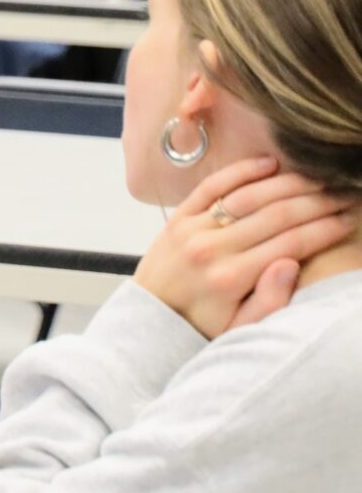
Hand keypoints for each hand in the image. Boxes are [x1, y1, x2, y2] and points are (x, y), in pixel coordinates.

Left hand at [135, 156, 353, 338]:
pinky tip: (272, 163)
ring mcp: (192, 229)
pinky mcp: (178, 216)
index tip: (350, 220)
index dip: (327, 228)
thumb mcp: (241, 328)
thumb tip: (291, 263)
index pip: (292, 243)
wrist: (150, 316)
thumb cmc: (203, 324)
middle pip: (277, 215)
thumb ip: (270, 302)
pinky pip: (212, 185)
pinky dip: (242, 171)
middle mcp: (211, 250)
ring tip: (319, 179)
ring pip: (249, 196)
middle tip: (344, 195)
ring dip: (290, 183)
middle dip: (318, 202)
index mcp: (231, 278)